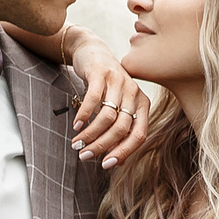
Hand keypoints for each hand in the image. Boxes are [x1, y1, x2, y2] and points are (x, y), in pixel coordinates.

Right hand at [59, 27, 151, 166]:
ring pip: (107, 116)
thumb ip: (119, 131)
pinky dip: (84, 116)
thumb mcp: (116, 108)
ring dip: (90, 134)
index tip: (106, 166)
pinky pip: (93, 99)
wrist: (93, 53)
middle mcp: (134, 93)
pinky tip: (76, 126)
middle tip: (84, 155)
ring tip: (77, 143)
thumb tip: (117, 163)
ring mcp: (119, 81)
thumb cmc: (105, 87)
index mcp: (142, 104)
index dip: (123, 153)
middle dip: (102, 146)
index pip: (139, 135)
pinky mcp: (101, 73)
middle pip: (122, 128)